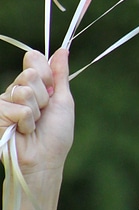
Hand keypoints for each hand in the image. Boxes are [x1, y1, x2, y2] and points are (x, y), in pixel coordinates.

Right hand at [0, 49, 74, 183]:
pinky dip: (26, 121)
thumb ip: (60, 75)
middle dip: (43, 96)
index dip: (46, 73)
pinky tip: (24, 131)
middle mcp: (17, 90)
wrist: (45, 159)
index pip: (34, 59)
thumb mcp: (63, 101)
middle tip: (43, 113)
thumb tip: (63, 49)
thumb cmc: (56, 135)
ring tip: (34, 124)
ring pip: (23, 91)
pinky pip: (17, 108)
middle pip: (30, 73)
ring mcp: (5, 102)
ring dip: (35, 111)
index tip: (51, 90)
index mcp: (33, 85)